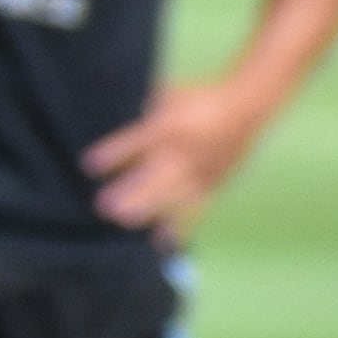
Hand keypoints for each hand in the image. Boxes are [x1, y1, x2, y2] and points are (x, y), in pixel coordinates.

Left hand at [85, 81, 262, 233]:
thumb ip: (144, 112)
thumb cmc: (197, 97)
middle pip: (154, 173)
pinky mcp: (213, 182)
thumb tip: (114, 120)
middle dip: (129, 190)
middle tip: (103, 206)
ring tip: (123, 221)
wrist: (247, 105)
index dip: (114, 154)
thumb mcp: (169, 96)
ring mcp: (199, 168)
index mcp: (169, 126)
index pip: (136, 142)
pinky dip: (180, 225)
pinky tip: (161, 242)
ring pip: (172, 194)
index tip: (90, 166)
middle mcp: (184, 150)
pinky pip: (196, 207)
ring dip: (148, 208)